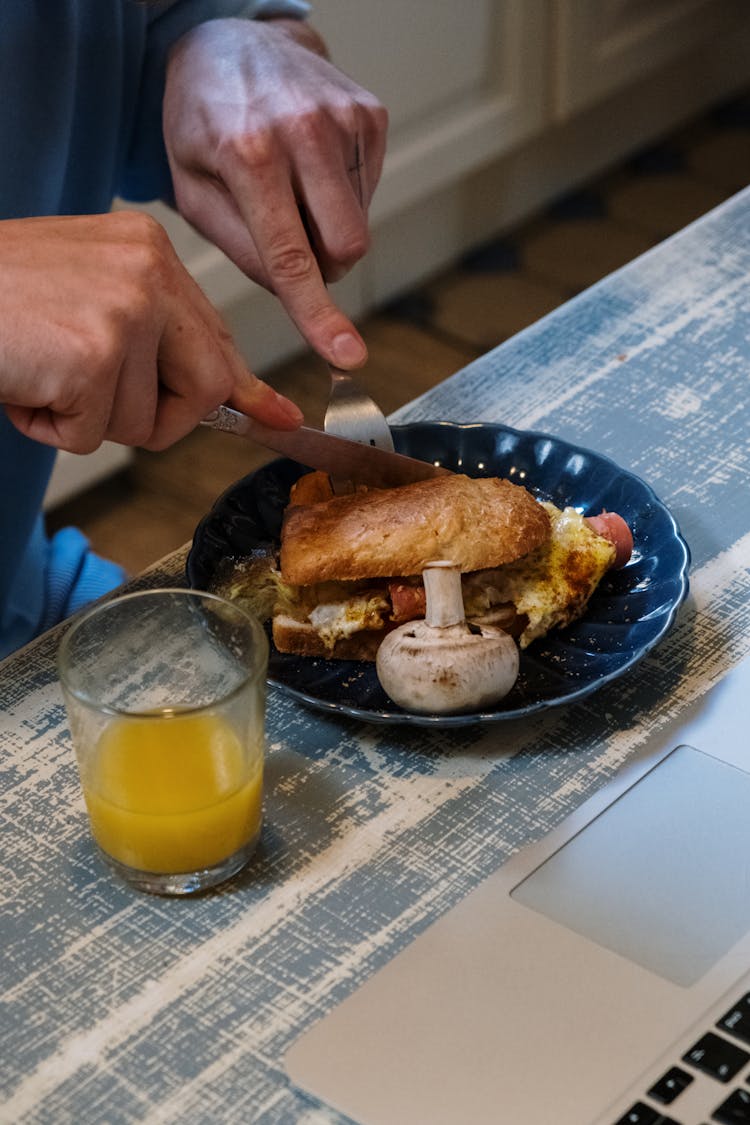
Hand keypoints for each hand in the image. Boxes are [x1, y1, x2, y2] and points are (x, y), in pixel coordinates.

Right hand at [0, 212, 302, 453]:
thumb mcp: (85, 297)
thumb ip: (152, 337)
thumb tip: (234, 397)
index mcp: (148, 251)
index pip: (218, 336)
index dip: (246, 390)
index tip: (283, 419)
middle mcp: (148, 271)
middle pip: (207, 387)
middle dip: (161, 420)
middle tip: (97, 403)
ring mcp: (125, 310)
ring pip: (145, 421)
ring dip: (87, 420)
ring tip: (38, 371)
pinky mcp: (93, 354)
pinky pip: (93, 436)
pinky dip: (50, 428)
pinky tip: (23, 383)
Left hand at [163, 17, 387, 368]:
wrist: (234, 37)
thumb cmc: (204, 119)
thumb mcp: (191, 188)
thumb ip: (239, 248)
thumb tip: (292, 291)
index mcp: (249, 154)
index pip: (292, 256)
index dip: (318, 314)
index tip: (347, 355)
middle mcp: (304, 131)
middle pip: (344, 249)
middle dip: (322, 266)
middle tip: (287, 237)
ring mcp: (344, 119)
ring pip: (358, 226)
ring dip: (328, 228)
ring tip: (291, 185)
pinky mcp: (370, 115)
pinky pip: (369, 193)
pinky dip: (341, 196)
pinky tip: (312, 164)